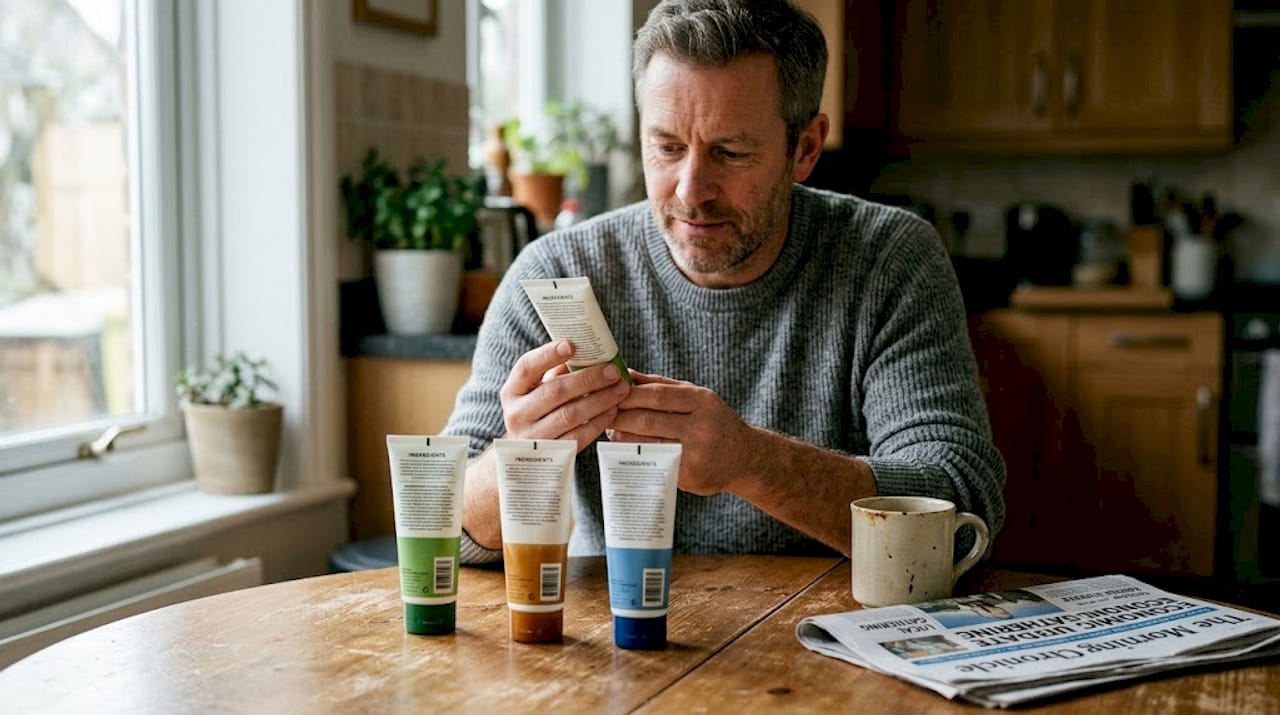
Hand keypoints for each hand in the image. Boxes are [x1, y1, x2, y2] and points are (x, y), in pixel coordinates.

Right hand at [500, 340, 630, 451]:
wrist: (527, 455)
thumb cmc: (539, 412)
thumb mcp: (538, 391)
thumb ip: (556, 373)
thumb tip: (587, 353)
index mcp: (512, 391)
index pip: (527, 367)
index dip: (548, 355)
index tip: (571, 345)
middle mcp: (516, 414)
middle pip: (555, 392)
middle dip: (588, 379)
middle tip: (613, 372)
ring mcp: (532, 437)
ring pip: (569, 414)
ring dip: (599, 400)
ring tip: (620, 390)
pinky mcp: (550, 453)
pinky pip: (578, 436)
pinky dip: (598, 422)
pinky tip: (612, 411)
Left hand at [606, 371, 754, 494]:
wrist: (745, 458)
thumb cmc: (714, 421)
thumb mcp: (696, 397)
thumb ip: (662, 385)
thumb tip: (626, 373)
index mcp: (702, 401)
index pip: (657, 395)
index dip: (629, 395)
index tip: (609, 393)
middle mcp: (701, 426)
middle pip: (649, 419)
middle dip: (620, 416)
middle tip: (602, 414)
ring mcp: (695, 453)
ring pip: (648, 443)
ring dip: (623, 436)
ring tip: (611, 430)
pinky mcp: (689, 475)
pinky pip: (656, 463)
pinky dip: (637, 455)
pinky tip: (625, 449)